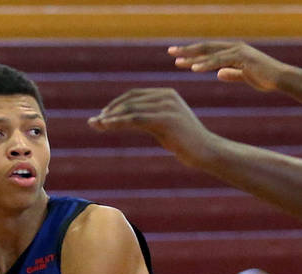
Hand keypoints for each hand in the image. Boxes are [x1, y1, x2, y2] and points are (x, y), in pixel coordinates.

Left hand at [88, 88, 213, 162]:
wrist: (206, 152)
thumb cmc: (186, 143)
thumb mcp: (164, 127)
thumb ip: (147, 120)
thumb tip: (125, 120)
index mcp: (166, 94)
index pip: (134, 95)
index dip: (116, 104)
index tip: (103, 116)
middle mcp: (166, 96)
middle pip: (130, 101)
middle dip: (110, 111)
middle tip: (95, 122)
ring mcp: (166, 106)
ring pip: (131, 109)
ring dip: (111, 118)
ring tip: (96, 125)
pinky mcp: (166, 119)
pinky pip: (136, 119)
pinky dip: (119, 123)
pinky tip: (107, 127)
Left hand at [168, 41, 286, 92]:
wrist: (281, 78)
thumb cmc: (266, 78)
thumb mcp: (245, 76)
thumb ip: (232, 73)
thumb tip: (219, 73)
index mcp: (233, 51)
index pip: (208, 51)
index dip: (193, 53)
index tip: (177, 56)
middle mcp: (233, 47)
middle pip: (205, 47)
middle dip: (187, 50)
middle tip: (170, 52)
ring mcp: (237, 51)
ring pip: (209, 53)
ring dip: (192, 57)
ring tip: (177, 61)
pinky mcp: (241, 58)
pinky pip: (219, 61)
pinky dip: (205, 64)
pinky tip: (193, 68)